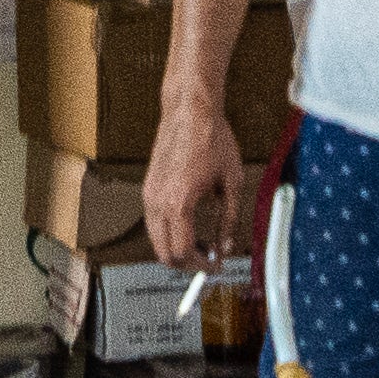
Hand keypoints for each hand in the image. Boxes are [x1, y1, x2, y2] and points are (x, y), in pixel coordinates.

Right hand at [141, 100, 250, 267]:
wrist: (189, 112)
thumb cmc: (212, 140)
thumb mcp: (231, 183)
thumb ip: (228, 220)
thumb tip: (225, 246)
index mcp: (179, 203)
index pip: (183, 252)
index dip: (202, 265)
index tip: (216, 266)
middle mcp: (158, 202)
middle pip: (163, 253)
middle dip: (186, 263)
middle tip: (207, 260)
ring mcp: (148, 195)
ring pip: (155, 240)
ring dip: (175, 248)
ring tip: (201, 244)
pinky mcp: (147, 188)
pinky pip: (153, 222)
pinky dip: (168, 233)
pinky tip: (188, 226)